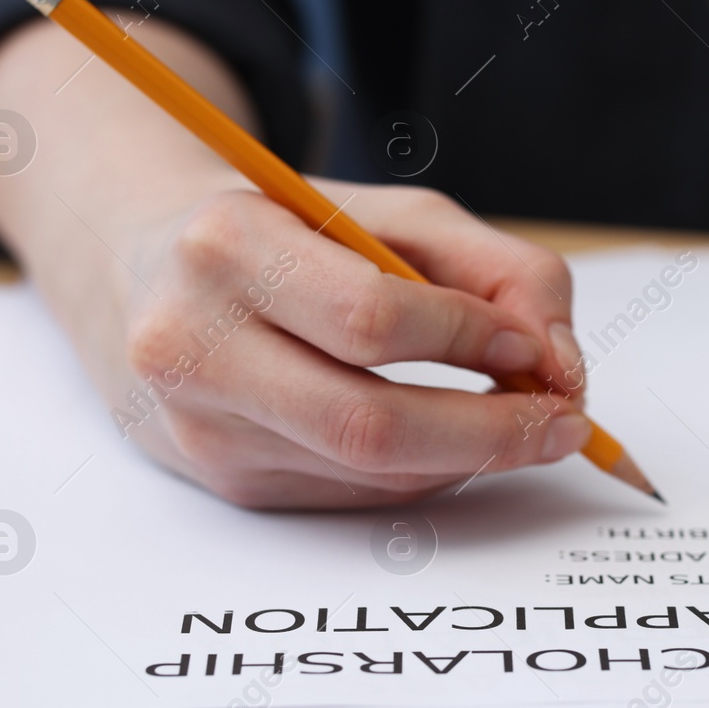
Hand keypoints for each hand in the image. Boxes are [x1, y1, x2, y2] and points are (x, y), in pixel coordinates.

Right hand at [118, 181, 590, 506]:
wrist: (143, 270)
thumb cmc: (288, 232)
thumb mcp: (390, 212)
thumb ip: (496, 268)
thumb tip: (559, 362)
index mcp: (226, 248)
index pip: (370, 318)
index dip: (469, 340)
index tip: (533, 346)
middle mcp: (193, 345)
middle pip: (369, 425)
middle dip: (491, 432)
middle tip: (565, 422)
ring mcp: (200, 427)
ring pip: (369, 474)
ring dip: (469, 457)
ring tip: (519, 420)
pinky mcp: (220, 480)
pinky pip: (352, 494)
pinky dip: (423, 472)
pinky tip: (446, 436)